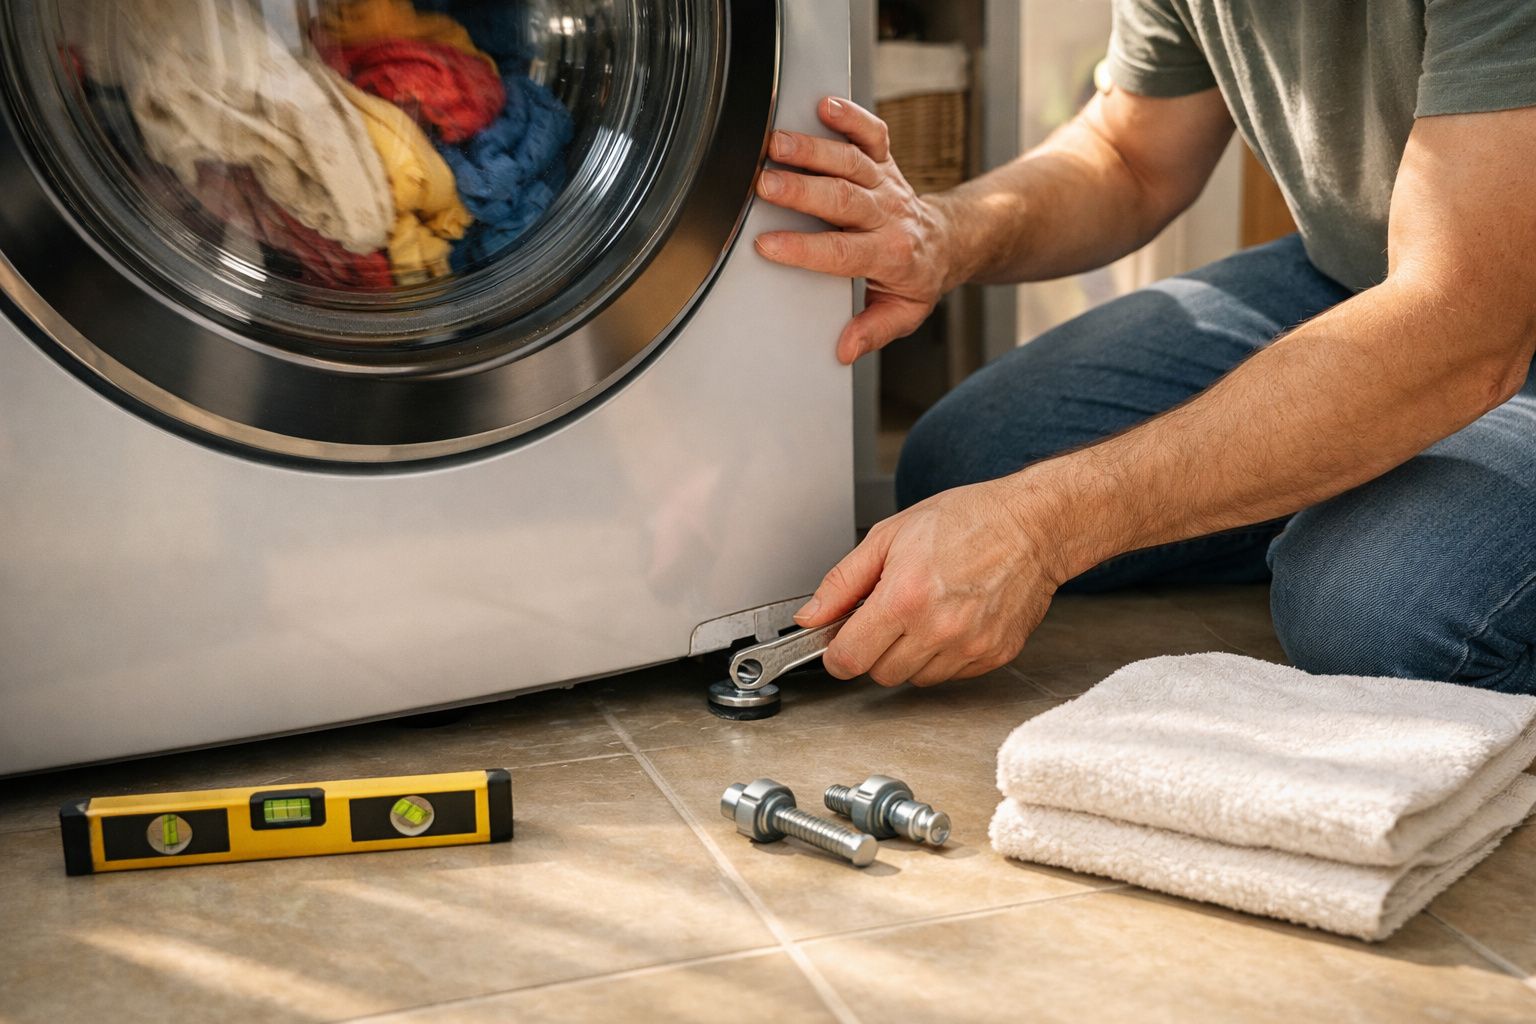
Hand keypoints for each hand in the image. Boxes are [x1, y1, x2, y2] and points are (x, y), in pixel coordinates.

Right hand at [755, 97, 955, 363]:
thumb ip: (873, 331)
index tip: (767, 245)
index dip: (803, 249)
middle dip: (801, 190)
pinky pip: (871, 132)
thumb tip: (845, 350)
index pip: (841, 252)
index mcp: (889, 255)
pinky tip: (825, 105)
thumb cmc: (918, 277)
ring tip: (776, 143)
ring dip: (811, 150)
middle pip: (841, 199)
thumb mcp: (903, 314)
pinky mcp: (884, 159)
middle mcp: (886, 214)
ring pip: (848, 161)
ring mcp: (884, 183)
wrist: (949, 240)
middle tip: (764, 184)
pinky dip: (851, 116)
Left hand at [795, 477, 1066, 686]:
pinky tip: (952, 620)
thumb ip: (842, 582)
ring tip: (925, 613)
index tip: (841, 643)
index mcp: (904, 598)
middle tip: (889, 615)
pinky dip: (943, 655)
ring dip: (909, 655)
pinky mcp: (993, 655)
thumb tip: (810, 617)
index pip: (850, 659)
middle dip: (875, 650)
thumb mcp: (888, 536)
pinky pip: (951, 675)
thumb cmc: (966, 521)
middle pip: (880, 674)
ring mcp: (969, 647)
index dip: (838, 653)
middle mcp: (938, 629)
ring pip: (915, 678)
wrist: (1031, 525)